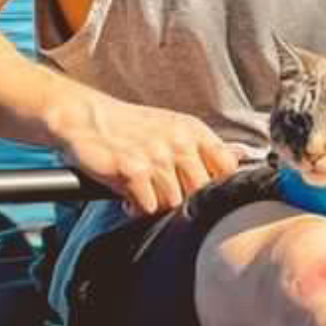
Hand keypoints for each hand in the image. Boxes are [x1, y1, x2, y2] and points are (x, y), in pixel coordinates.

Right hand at [46, 86, 240, 214]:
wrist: (85, 117)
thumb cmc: (129, 127)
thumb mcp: (172, 127)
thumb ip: (203, 146)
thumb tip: (240, 159)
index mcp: (192, 130)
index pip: (226, 166)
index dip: (218, 186)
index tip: (202, 194)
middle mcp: (178, 142)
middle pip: (200, 191)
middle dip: (183, 199)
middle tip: (162, 193)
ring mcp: (156, 156)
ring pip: (173, 203)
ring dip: (155, 204)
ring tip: (141, 191)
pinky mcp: (133, 171)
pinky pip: (148, 207)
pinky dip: (137, 208)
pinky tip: (128, 196)